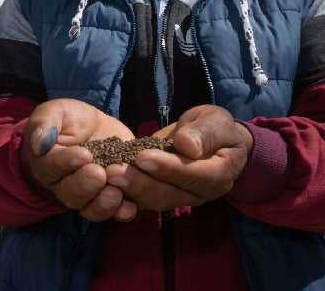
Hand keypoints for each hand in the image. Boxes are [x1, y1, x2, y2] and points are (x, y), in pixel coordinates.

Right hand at [23, 98, 137, 221]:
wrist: (92, 129)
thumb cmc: (69, 120)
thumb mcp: (56, 112)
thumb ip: (45, 123)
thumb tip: (39, 143)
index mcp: (47, 163)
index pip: (52, 166)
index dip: (67, 162)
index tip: (84, 154)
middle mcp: (64, 185)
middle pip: (71, 193)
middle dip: (86, 185)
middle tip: (99, 173)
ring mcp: (88, 195)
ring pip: (90, 208)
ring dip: (103, 204)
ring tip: (115, 193)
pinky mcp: (110, 196)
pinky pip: (112, 212)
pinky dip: (121, 212)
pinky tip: (130, 206)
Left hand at [106, 105, 252, 210]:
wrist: (210, 138)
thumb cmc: (215, 128)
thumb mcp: (216, 122)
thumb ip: (204, 133)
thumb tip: (186, 146)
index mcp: (219, 175)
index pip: (193, 176)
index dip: (168, 168)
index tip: (143, 157)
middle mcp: (199, 193)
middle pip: (169, 194)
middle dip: (141, 183)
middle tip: (114, 171)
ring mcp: (179, 198)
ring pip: (152, 201)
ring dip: (129, 190)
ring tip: (107, 176)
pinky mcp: (160, 196)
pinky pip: (141, 200)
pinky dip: (124, 194)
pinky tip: (105, 183)